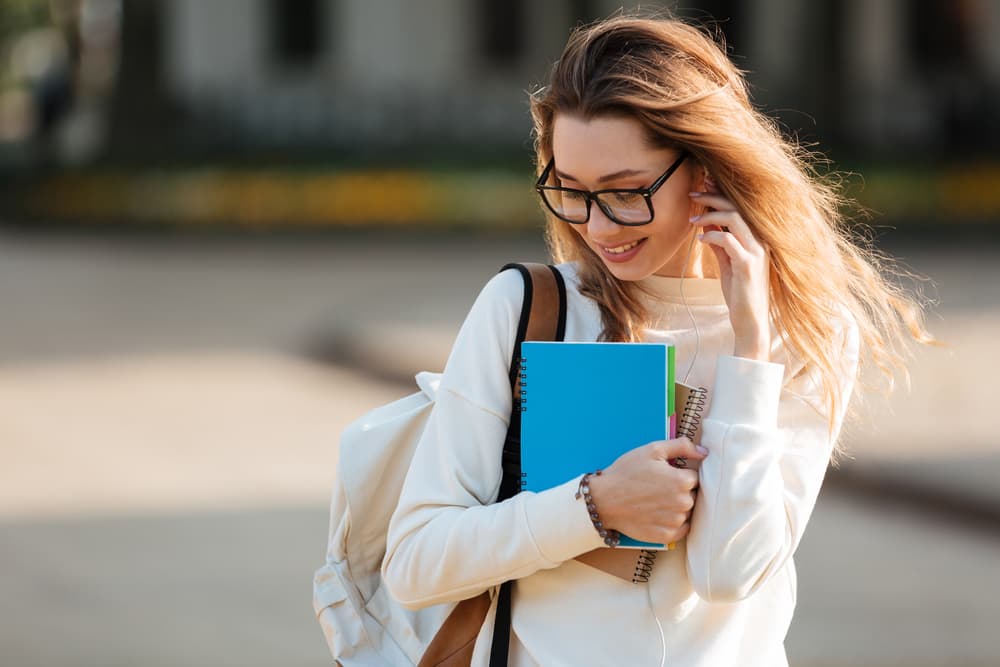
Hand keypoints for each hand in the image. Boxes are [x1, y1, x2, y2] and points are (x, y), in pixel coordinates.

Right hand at [587, 437, 707, 545]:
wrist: (603, 500)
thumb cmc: (626, 472)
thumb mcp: (652, 450)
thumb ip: (682, 446)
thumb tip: (704, 452)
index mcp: (682, 481)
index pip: (695, 478)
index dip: (681, 474)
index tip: (666, 475)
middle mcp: (683, 503)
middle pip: (693, 495)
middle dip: (681, 491)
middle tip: (659, 488)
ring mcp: (675, 521)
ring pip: (687, 512)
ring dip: (677, 507)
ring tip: (656, 501)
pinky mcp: (667, 536)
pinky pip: (681, 529)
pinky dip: (674, 522)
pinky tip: (658, 514)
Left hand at [688, 186, 770, 360]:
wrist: (750, 320)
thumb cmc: (740, 293)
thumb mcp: (728, 263)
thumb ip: (720, 244)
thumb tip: (706, 224)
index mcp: (758, 239)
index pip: (742, 208)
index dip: (723, 192)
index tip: (705, 184)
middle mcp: (761, 241)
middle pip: (738, 207)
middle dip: (714, 195)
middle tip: (693, 192)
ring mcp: (757, 252)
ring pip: (734, 218)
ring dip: (710, 212)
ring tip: (692, 217)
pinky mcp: (748, 265)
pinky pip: (728, 240)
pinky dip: (711, 234)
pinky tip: (699, 238)